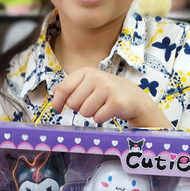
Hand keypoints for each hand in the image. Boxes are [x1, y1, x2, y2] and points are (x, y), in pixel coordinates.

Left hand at [51, 67, 171, 128]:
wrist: (134, 98)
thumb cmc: (108, 92)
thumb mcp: (89, 84)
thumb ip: (71, 87)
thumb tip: (54, 92)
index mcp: (86, 72)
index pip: (64, 88)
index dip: (58, 102)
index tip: (57, 109)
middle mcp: (96, 77)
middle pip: (73, 103)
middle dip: (80, 108)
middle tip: (92, 104)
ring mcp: (107, 88)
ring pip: (84, 112)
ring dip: (91, 114)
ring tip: (101, 106)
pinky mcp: (116, 102)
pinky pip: (97, 118)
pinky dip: (101, 118)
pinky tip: (109, 111)